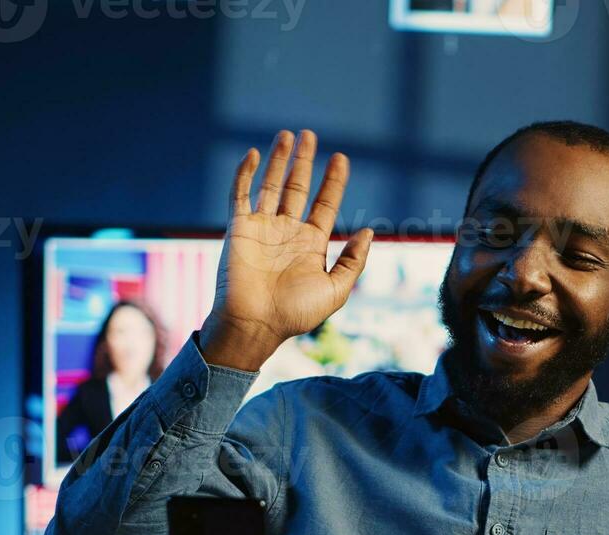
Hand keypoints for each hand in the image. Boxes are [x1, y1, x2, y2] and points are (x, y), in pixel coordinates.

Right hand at [199, 129, 373, 371]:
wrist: (255, 325)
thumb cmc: (295, 314)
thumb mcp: (336, 289)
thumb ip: (353, 260)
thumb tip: (370, 231)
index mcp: (310, 244)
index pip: (324, 203)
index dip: (333, 181)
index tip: (342, 158)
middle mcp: (286, 231)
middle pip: (297, 187)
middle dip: (304, 161)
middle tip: (310, 135)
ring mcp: (261, 228)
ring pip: (271, 185)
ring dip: (279, 160)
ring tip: (288, 135)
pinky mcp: (238, 228)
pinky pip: (240, 194)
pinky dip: (245, 173)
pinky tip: (255, 154)